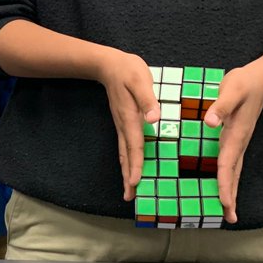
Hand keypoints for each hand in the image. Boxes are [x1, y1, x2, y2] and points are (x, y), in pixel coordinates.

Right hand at [96, 50, 159, 200]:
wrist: (108, 65)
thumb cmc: (127, 70)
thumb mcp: (139, 80)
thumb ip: (147, 99)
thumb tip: (154, 118)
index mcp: (130, 118)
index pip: (135, 146)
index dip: (136, 165)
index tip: (136, 182)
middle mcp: (124, 125)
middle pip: (126, 156)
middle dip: (128, 177)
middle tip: (129, 197)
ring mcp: (122, 125)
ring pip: (124, 154)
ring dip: (126, 172)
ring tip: (128, 189)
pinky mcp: (123, 123)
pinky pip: (125, 147)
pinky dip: (127, 161)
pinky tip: (130, 167)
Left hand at [204, 65, 262, 224]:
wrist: (261, 78)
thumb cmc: (244, 83)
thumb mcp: (231, 89)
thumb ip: (221, 105)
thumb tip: (210, 122)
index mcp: (235, 134)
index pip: (227, 164)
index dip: (224, 184)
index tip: (224, 202)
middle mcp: (238, 142)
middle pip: (233, 174)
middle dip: (231, 196)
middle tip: (230, 218)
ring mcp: (238, 142)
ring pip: (234, 171)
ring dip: (231, 191)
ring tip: (229, 211)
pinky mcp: (235, 138)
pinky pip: (231, 163)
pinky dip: (228, 178)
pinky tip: (224, 186)